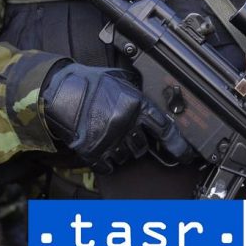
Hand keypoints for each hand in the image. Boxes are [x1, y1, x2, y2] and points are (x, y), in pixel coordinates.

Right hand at [42, 63, 190, 172]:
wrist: (58, 90)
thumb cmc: (89, 82)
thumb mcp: (120, 79)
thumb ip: (138, 92)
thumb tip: (155, 101)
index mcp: (136, 106)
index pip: (166, 131)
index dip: (179, 146)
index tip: (187, 156)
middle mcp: (126, 124)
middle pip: (143, 147)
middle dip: (137, 142)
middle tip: (125, 132)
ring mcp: (109, 140)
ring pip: (126, 157)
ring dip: (121, 150)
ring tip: (108, 134)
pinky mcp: (93, 151)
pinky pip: (109, 166)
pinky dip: (107, 160)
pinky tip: (101, 147)